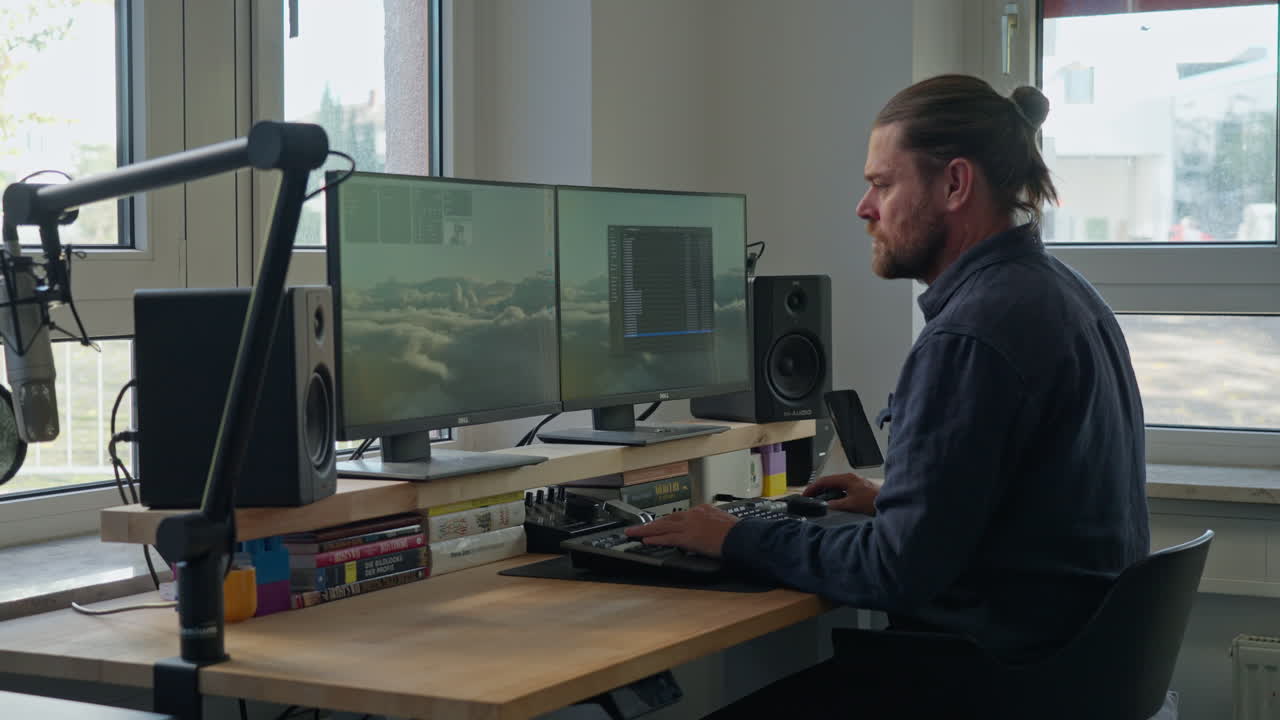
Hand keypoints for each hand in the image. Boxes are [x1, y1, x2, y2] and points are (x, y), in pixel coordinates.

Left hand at [623, 504, 739, 557]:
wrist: (741, 536)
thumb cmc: (737, 533)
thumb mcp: (723, 523)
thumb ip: (711, 526)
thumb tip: (707, 534)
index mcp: (703, 510)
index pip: (679, 516)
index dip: (666, 522)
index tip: (658, 524)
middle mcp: (693, 515)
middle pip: (667, 519)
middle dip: (650, 523)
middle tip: (636, 526)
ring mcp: (689, 525)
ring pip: (662, 527)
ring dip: (646, 530)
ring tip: (633, 532)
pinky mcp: (688, 537)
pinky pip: (667, 538)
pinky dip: (655, 539)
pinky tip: (645, 540)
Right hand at [804, 472, 879, 514]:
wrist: (890, 502)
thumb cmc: (874, 501)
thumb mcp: (851, 505)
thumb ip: (836, 505)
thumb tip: (825, 506)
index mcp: (847, 479)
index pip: (824, 481)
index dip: (812, 488)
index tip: (806, 494)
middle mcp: (850, 478)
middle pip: (828, 481)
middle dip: (817, 489)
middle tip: (809, 498)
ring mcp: (855, 482)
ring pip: (835, 485)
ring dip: (826, 492)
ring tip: (819, 501)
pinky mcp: (859, 488)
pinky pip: (841, 489)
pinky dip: (834, 494)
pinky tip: (833, 502)